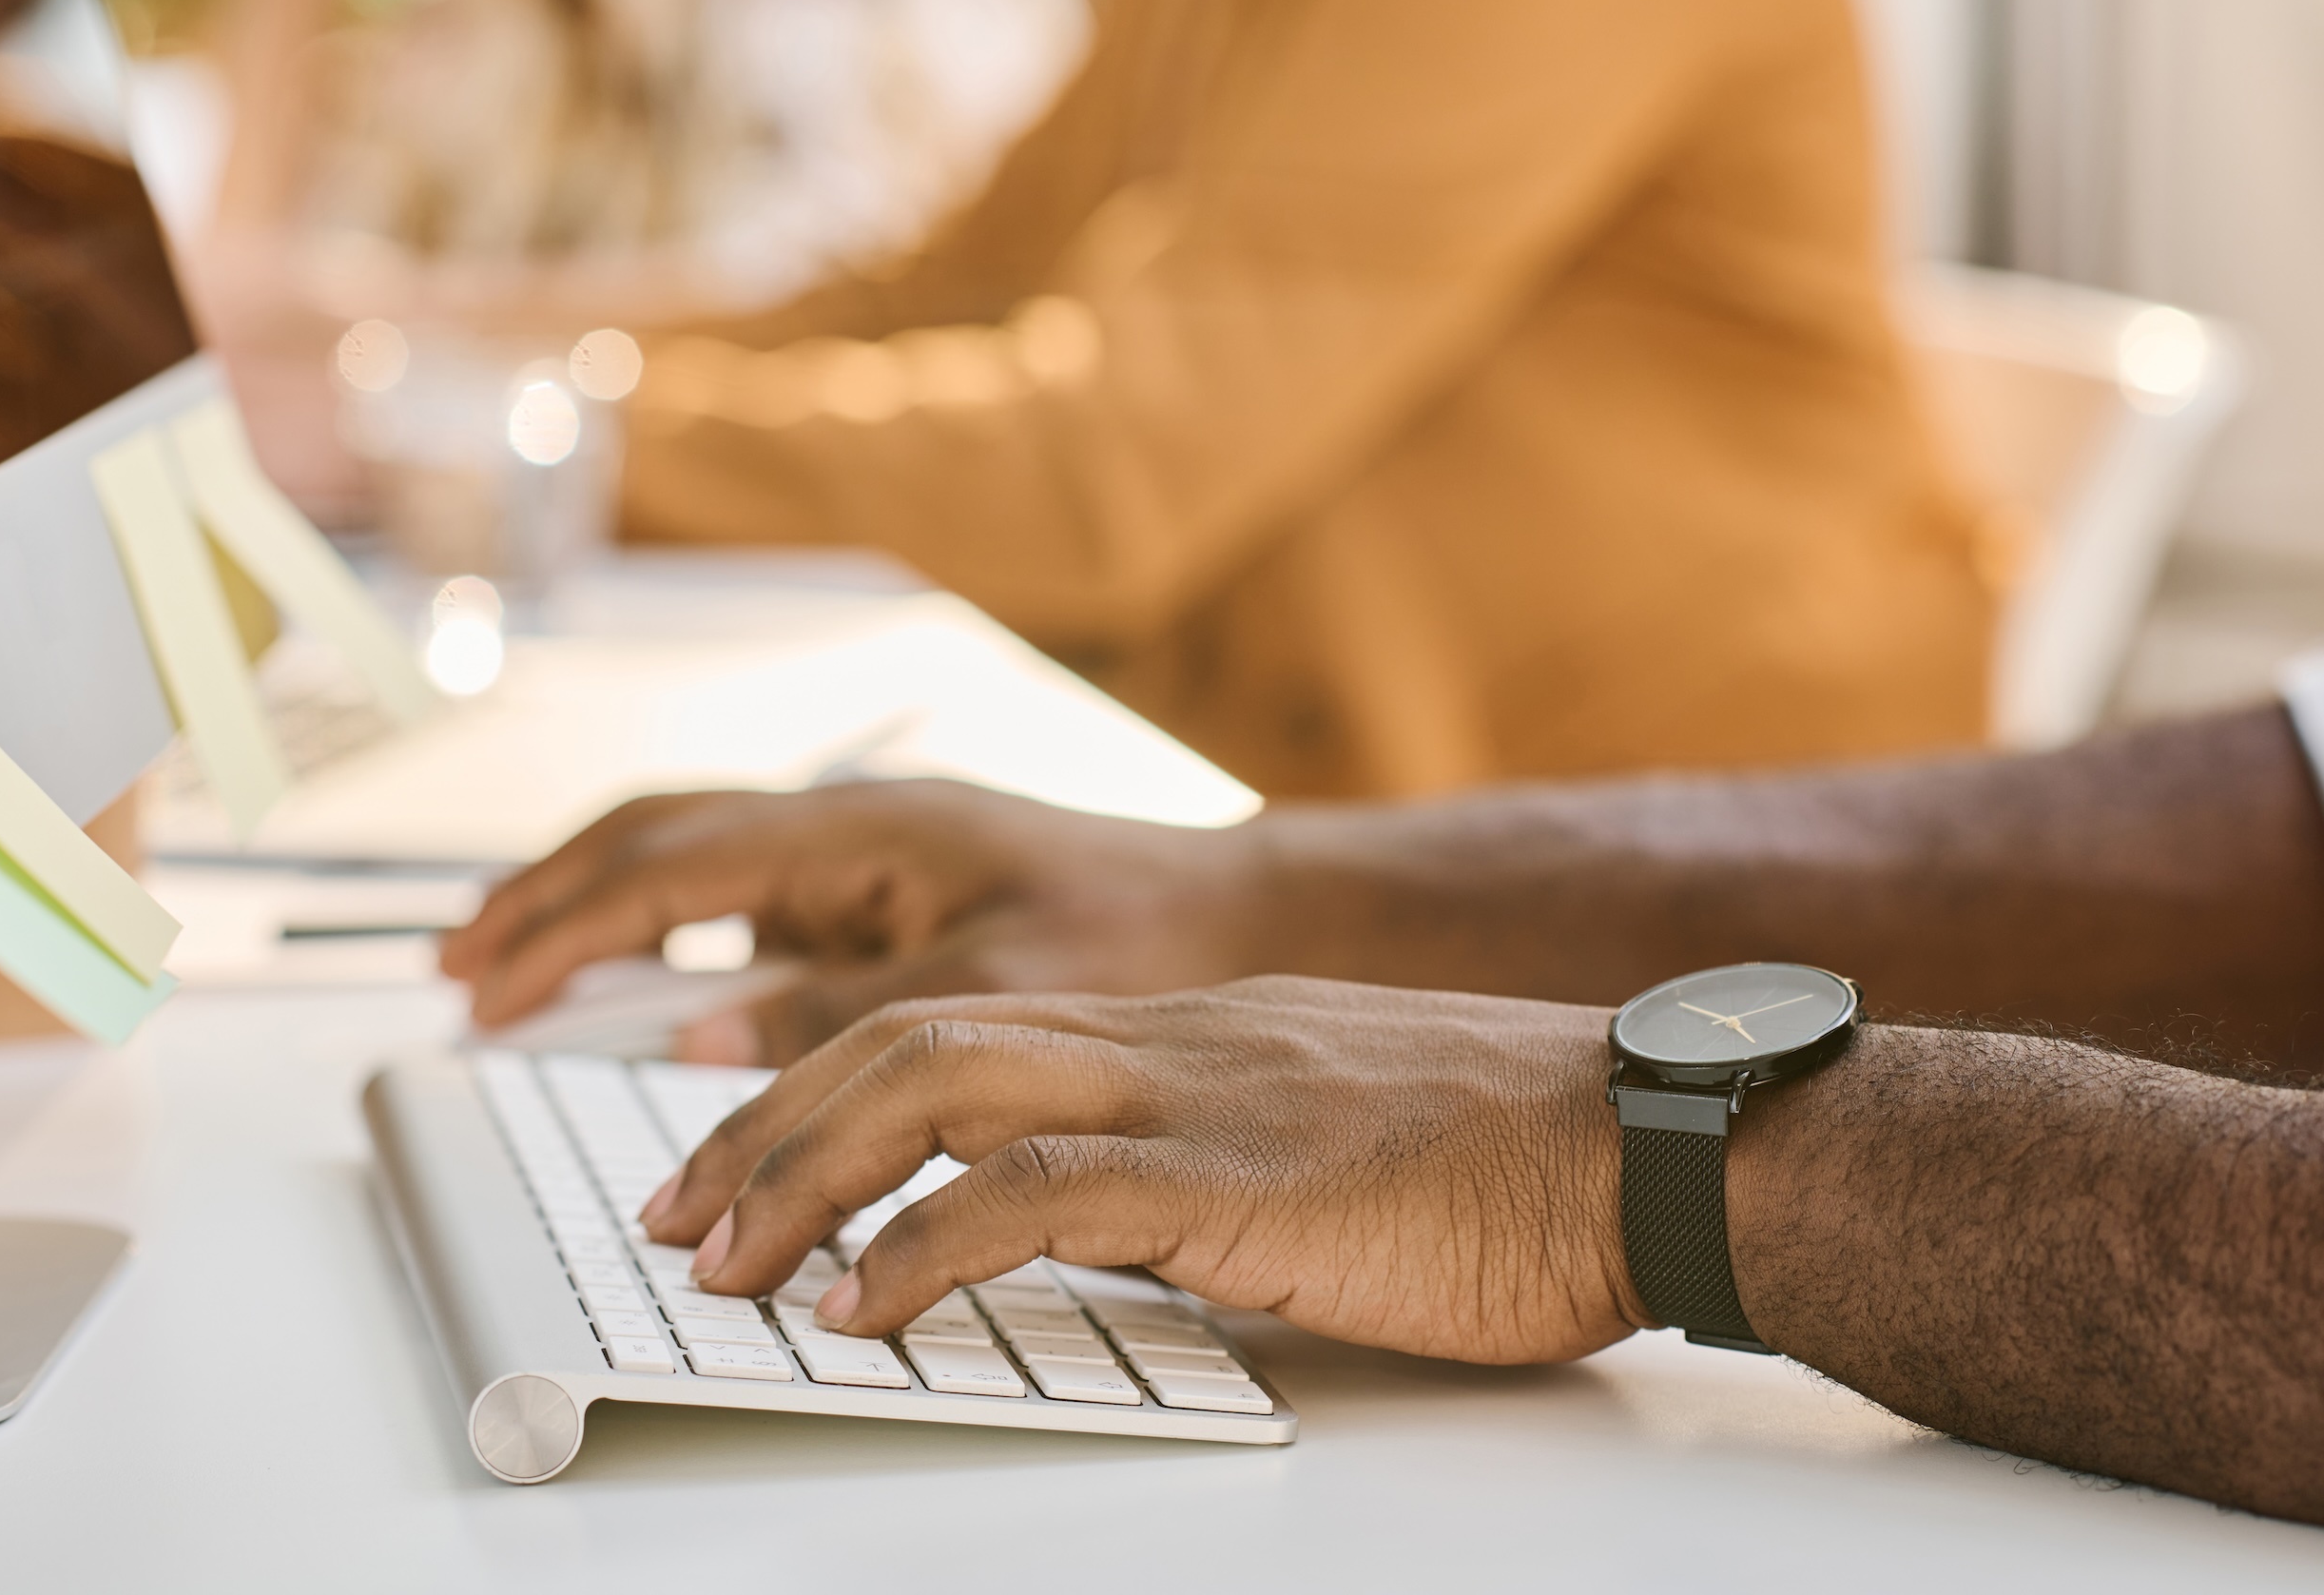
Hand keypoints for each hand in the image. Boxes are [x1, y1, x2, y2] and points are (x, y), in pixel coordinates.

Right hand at [439, 780, 1268, 1062]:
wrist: (1243, 909)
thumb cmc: (1138, 936)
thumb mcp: (999, 994)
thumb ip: (844, 1013)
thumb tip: (698, 1041)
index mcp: (865, 827)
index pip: (671, 866)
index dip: (564, 925)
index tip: (482, 985)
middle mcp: (850, 820)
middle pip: (656, 837)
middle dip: (547, 897)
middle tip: (457, 966)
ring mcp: (865, 847)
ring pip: (693, 857)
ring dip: (600, 906)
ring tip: (514, 967)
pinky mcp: (887, 884)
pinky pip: (747, 896)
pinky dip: (674, 932)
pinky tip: (651, 988)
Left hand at [638, 977, 1642, 1364]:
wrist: (1648, 1138)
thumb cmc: (1508, 1159)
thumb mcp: (1315, 1144)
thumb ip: (1199, 1159)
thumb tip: (1093, 1225)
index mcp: (1177, 1032)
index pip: (954, 1022)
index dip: (823, 1083)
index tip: (739, 1159)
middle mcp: (1162, 1039)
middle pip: (908, 1034)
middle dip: (765, 1120)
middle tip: (675, 1214)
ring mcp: (1195, 1093)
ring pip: (940, 1085)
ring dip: (802, 1170)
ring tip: (719, 1259)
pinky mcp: (1236, 1174)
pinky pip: (1039, 1192)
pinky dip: (923, 1244)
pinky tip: (860, 1303)